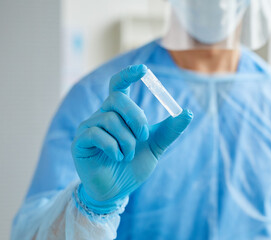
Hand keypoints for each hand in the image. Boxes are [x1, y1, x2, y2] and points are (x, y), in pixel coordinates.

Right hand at [71, 65, 192, 213]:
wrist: (118, 190)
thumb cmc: (134, 165)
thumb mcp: (156, 146)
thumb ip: (170, 130)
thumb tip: (188, 112)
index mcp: (119, 113)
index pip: (119, 85)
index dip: (128, 75)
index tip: (143, 70)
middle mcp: (102, 115)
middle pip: (116, 98)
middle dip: (136, 117)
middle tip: (144, 136)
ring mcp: (89, 127)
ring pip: (110, 119)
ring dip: (127, 140)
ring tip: (128, 155)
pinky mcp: (79, 142)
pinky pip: (97, 134)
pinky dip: (113, 148)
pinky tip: (117, 158)